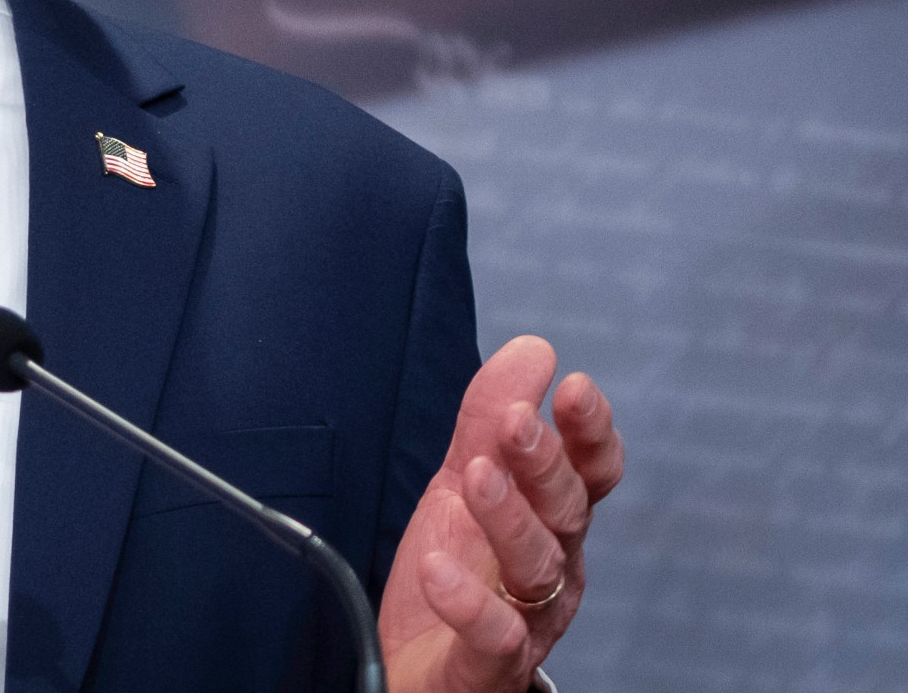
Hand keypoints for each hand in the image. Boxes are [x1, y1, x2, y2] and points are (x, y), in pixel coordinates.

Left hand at [379, 335, 622, 692]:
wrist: (416, 669)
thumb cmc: (454, 570)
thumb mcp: (461, 483)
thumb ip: (489, 419)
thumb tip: (534, 346)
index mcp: (552, 519)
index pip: (590, 473)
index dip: (589, 433)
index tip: (576, 387)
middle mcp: (554, 566)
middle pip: (566, 511)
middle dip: (544, 463)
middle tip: (514, 421)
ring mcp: (528, 616)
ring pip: (536, 565)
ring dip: (508, 518)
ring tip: (474, 477)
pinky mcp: (490, 662)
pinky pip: (492, 634)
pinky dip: (467, 602)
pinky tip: (437, 570)